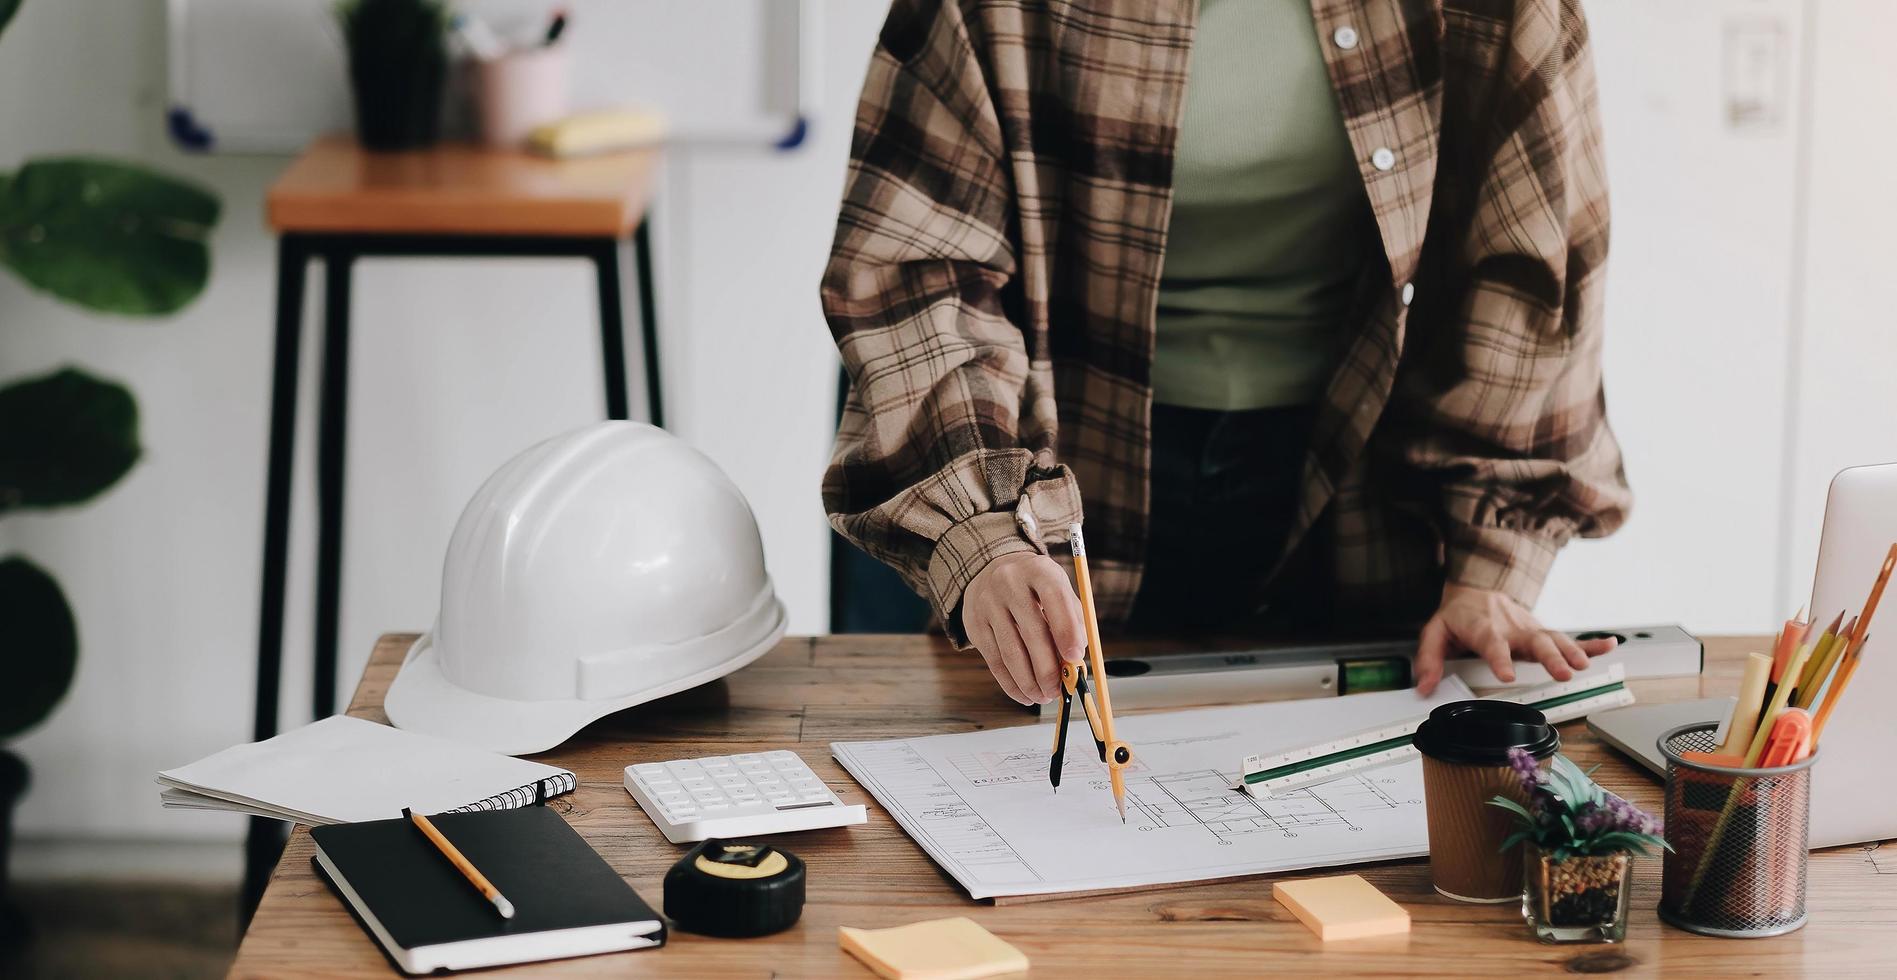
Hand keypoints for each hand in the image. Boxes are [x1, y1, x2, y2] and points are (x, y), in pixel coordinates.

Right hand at [960, 552, 1087, 704]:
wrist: (990, 571)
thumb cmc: (1036, 588)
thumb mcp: (1057, 589)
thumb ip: (1073, 621)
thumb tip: (1077, 660)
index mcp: (1038, 570)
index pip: (1054, 598)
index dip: (1066, 629)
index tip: (1076, 656)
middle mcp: (1010, 583)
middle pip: (1031, 632)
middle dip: (1048, 668)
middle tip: (1059, 690)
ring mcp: (988, 604)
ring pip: (1011, 652)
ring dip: (1030, 682)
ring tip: (1044, 696)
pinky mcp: (975, 624)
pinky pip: (995, 661)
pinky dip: (1011, 684)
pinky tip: (1025, 695)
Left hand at [1412, 585, 1617, 693]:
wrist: (1475, 589)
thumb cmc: (1458, 616)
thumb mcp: (1435, 632)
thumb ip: (1429, 659)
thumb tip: (1424, 687)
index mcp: (1484, 627)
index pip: (1492, 643)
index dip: (1500, 659)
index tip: (1507, 676)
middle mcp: (1512, 627)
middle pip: (1533, 641)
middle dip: (1549, 657)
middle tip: (1563, 673)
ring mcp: (1530, 629)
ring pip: (1553, 640)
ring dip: (1571, 652)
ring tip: (1585, 666)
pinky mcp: (1542, 633)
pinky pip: (1568, 638)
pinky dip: (1590, 643)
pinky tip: (1610, 646)